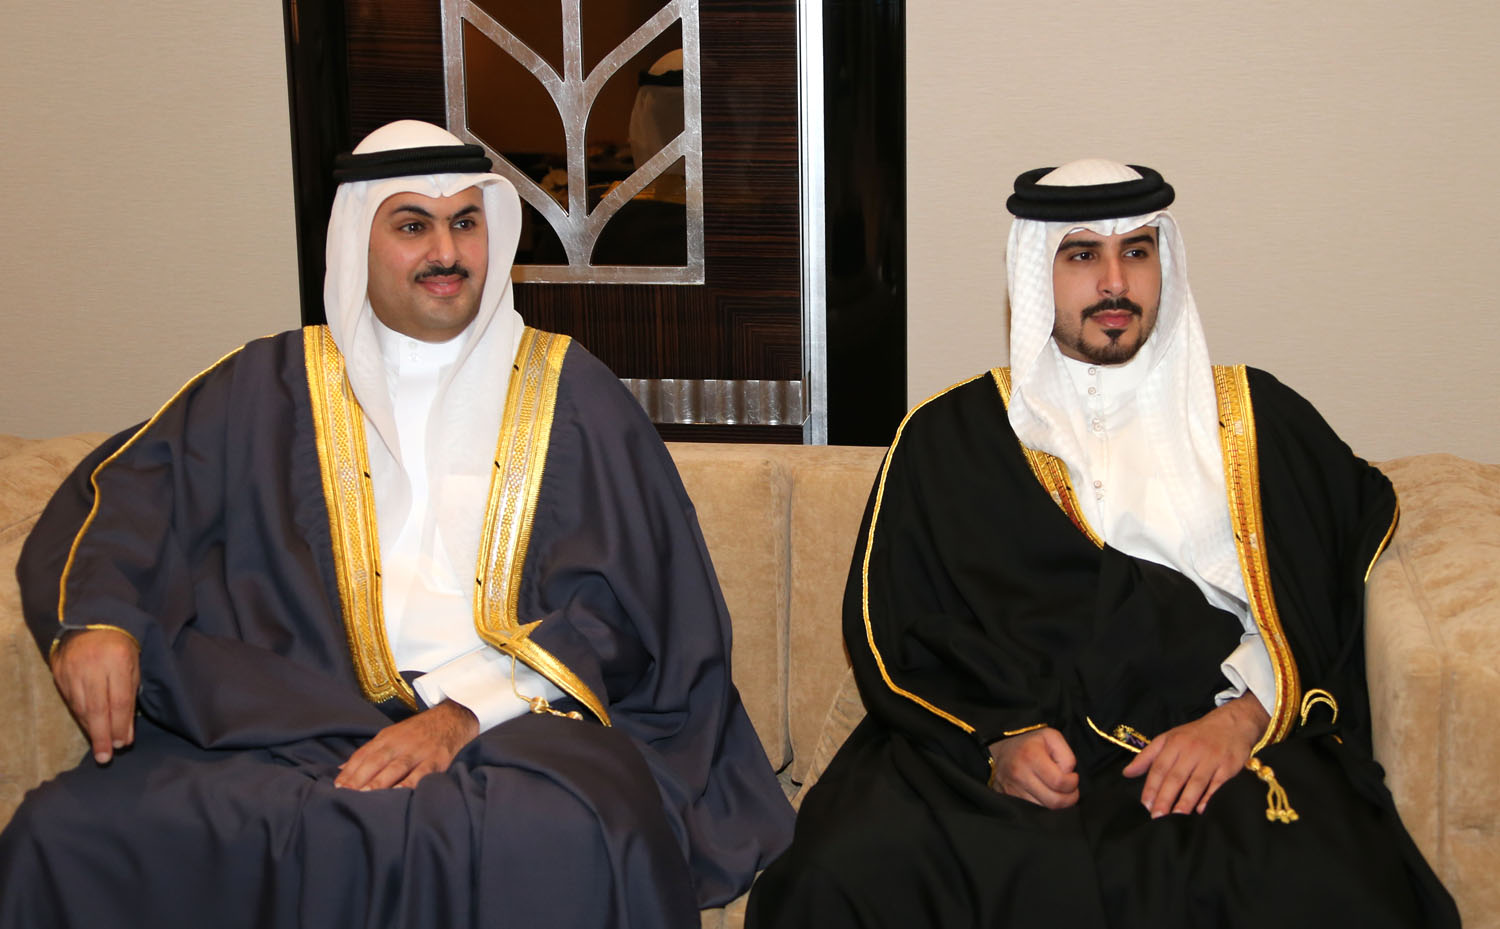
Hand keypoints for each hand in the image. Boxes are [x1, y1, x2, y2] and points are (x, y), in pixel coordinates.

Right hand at [50, 627, 139, 764]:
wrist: (92, 623)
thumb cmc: (120, 648)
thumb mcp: (133, 667)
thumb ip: (130, 698)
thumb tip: (125, 734)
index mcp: (117, 660)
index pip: (119, 700)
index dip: (120, 724)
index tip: (122, 744)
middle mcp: (92, 665)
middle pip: (97, 708)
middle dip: (102, 735)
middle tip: (105, 757)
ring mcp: (72, 669)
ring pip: (81, 707)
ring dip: (91, 729)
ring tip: (99, 747)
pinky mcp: (59, 673)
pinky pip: (71, 701)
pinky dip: (81, 718)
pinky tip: (89, 728)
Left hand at [335, 700, 479, 789]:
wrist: (452, 719)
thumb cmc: (417, 733)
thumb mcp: (391, 736)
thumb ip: (369, 753)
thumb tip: (342, 770)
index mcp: (387, 737)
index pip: (364, 754)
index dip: (350, 771)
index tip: (336, 787)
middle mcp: (400, 743)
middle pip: (376, 761)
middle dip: (360, 778)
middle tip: (345, 794)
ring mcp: (419, 751)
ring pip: (396, 768)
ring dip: (380, 782)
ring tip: (365, 795)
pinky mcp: (436, 760)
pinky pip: (421, 774)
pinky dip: (410, 784)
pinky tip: (399, 795)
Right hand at [987, 727, 1079, 808]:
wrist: (1002, 752)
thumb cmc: (1030, 744)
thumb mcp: (1051, 737)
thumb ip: (1066, 755)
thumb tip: (1068, 775)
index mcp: (1031, 755)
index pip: (1059, 782)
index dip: (1072, 783)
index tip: (1072, 777)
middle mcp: (1020, 774)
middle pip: (1054, 801)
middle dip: (1069, 798)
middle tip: (1069, 789)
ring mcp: (1013, 790)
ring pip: (1045, 809)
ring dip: (1058, 804)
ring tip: (1058, 792)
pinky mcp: (1010, 800)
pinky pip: (1034, 813)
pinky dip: (1045, 807)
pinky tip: (1046, 797)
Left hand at [1122, 693, 1269, 816]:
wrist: (1232, 723)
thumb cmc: (1195, 734)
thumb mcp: (1169, 738)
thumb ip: (1147, 756)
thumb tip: (1127, 773)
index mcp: (1175, 743)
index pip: (1160, 767)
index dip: (1152, 787)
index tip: (1146, 805)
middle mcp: (1192, 750)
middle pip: (1176, 777)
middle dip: (1165, 798)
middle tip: (1157, 817)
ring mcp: (1211, 758)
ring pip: (1196, 782)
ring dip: (1185, 801)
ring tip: (1176, 818)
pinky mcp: (1228, 766)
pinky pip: (1217, 784)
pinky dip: (1209, 797)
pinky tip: (1201, 809)